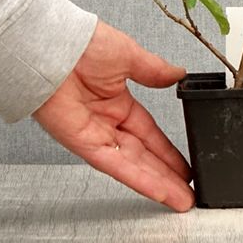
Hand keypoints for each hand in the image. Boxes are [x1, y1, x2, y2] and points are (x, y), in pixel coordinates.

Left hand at [32, 19, 194, 211]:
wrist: (53, 47)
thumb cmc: (81, 43)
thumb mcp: (129, 55)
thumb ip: (154, 70)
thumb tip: (178, 73)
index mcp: (117, 100)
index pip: (149, 133)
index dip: (168, 151)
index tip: (185, 165)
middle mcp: (106, 121)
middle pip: (143, 155)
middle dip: (167, 174)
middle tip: (189, 192)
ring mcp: (95, 134)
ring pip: (133, 165)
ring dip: (158, 183)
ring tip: (182, 199)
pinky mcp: (84, 144)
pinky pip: (116, 166)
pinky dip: (138, 179)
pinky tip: (158, 190)